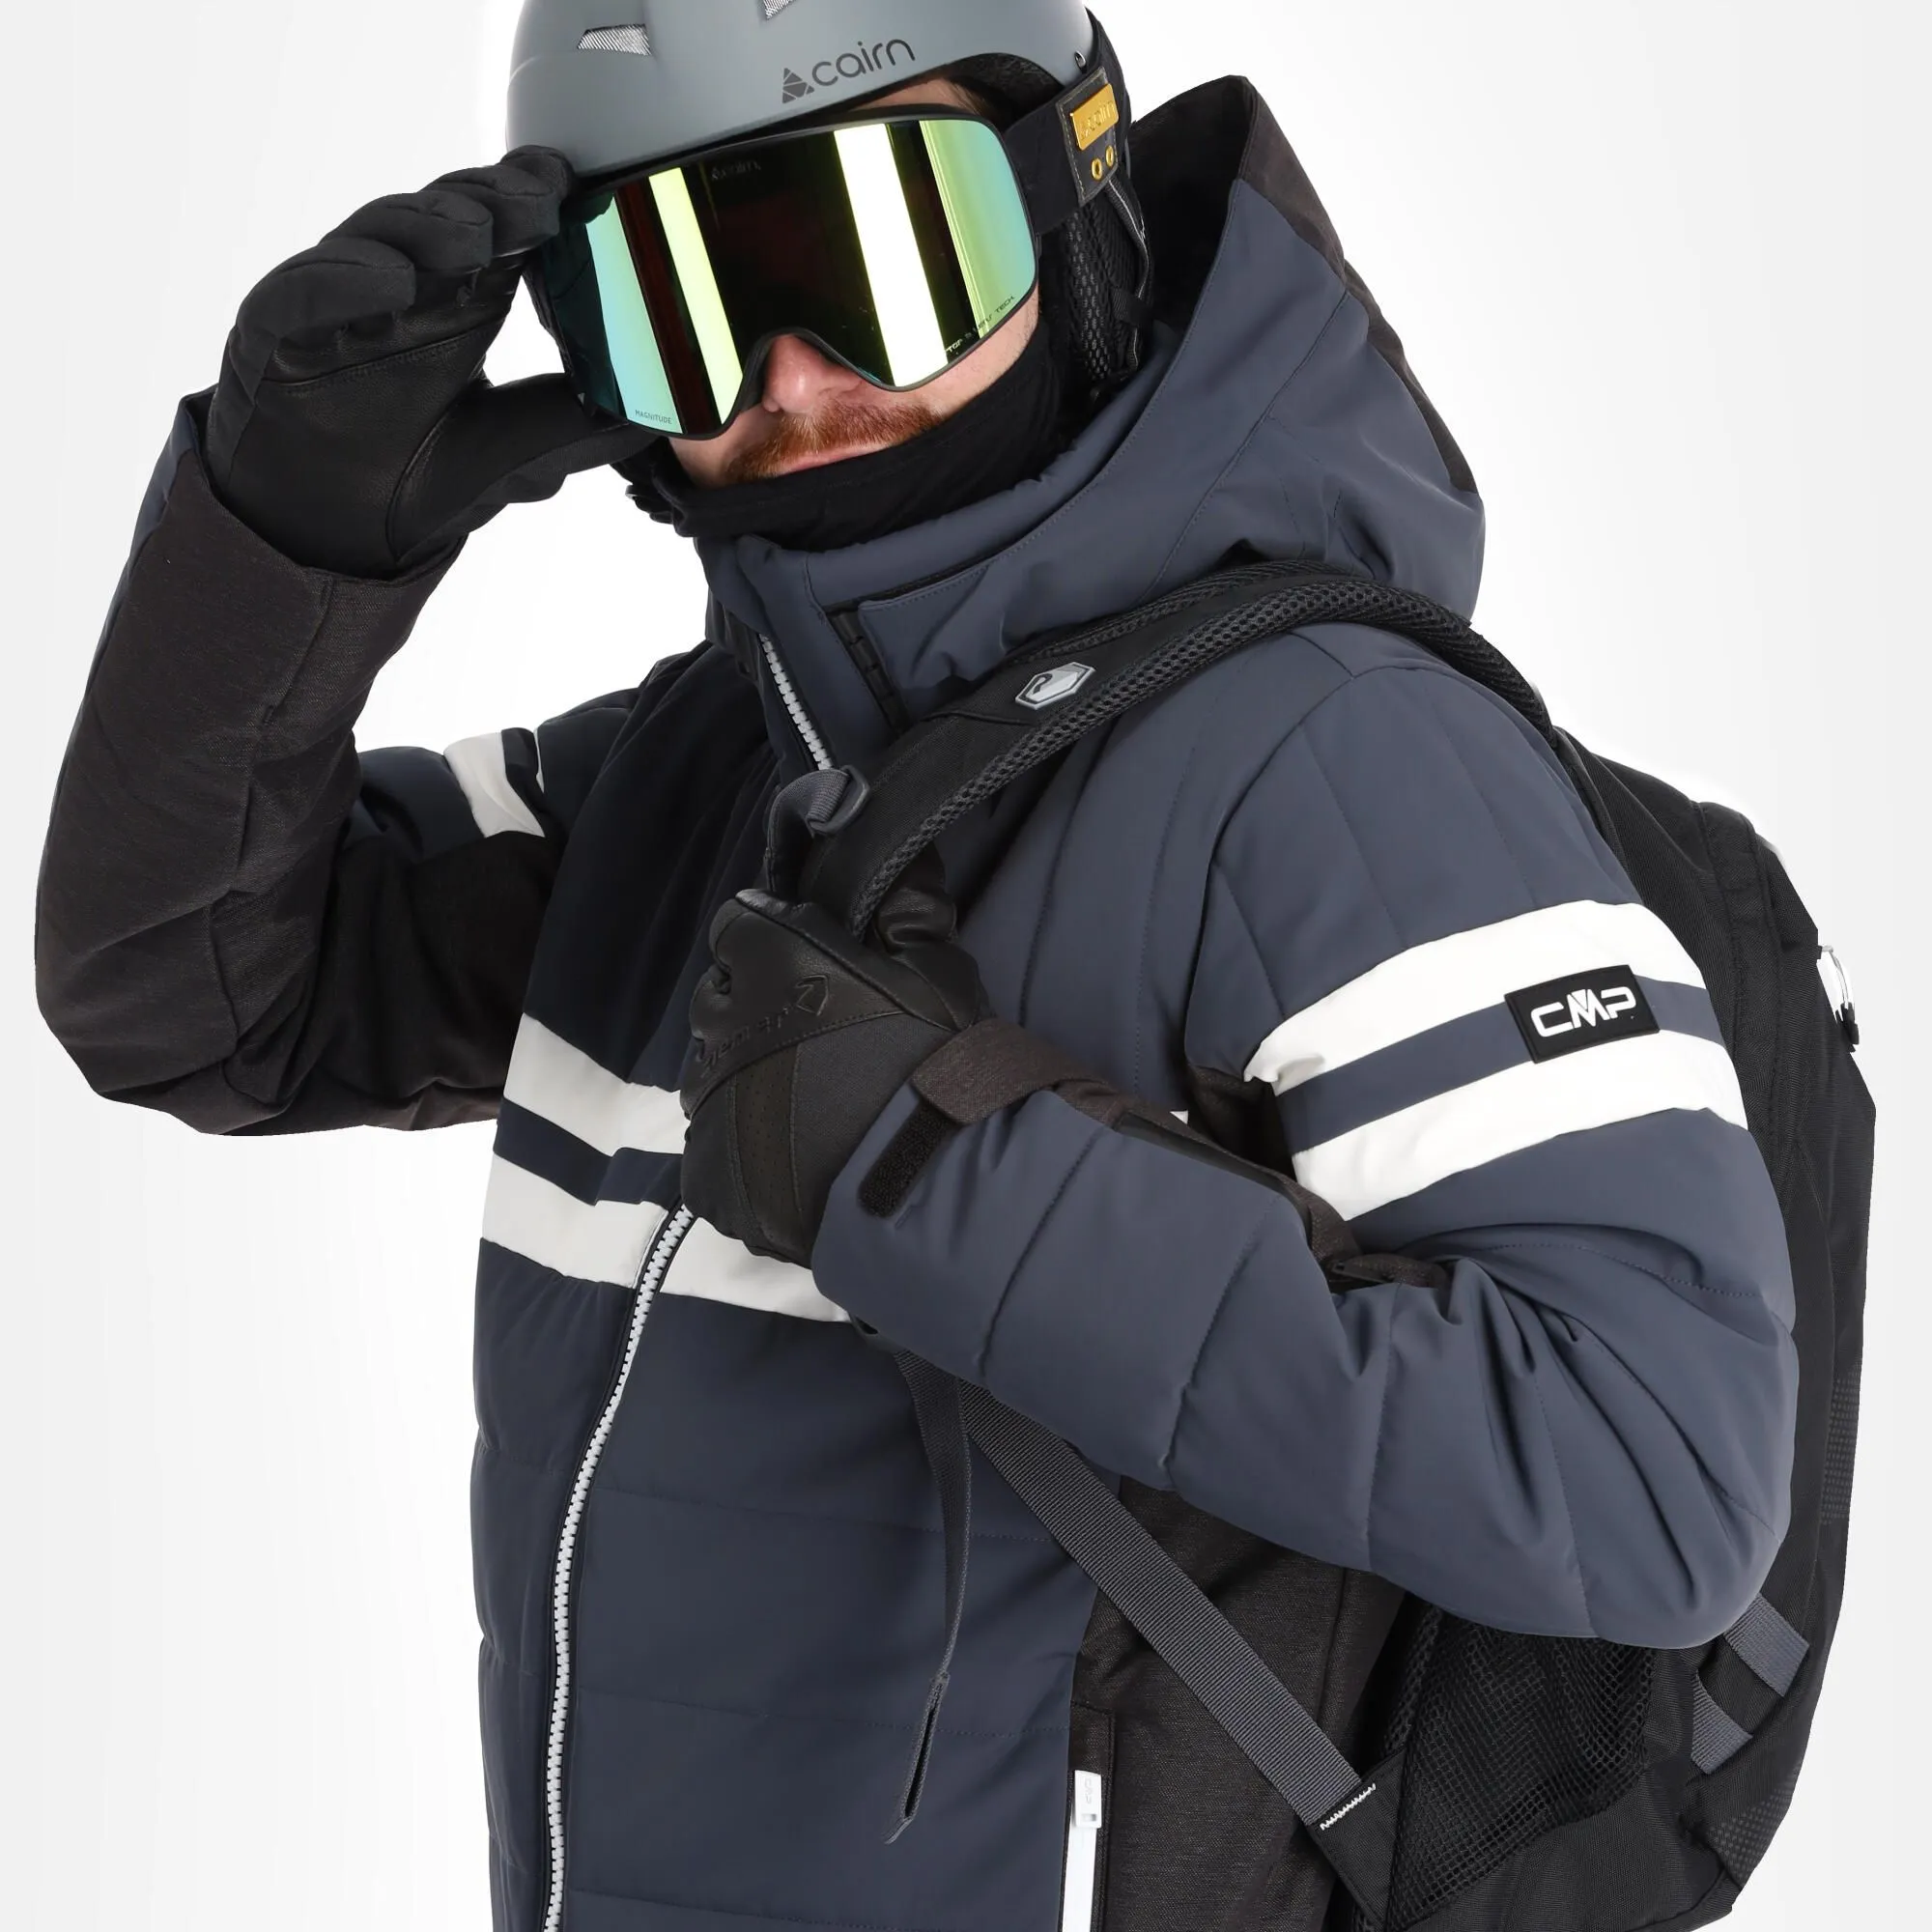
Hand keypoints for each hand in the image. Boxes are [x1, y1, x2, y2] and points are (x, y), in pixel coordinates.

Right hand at [203, 149, 653, 576]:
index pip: (496, 235)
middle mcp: (400, 292)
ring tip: (474, 236)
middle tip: (536, 196)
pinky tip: (390, 281)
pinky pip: (303, 293)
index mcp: (458, 305)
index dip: (529, 200)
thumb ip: (582, 428)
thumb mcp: (517, 452)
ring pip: (378, 240)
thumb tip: (663, 416)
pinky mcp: (276, 335)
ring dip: (427, 229)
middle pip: (443, 220)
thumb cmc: (415, 473)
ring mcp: (338, 309)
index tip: (572, 183)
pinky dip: (346, 281)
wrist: (333, 536)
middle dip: (489, 201)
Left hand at [680, 869, 988, 1266]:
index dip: (767, 940)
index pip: (733, 925)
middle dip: (752, 1005)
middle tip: (810, 1035)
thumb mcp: (938, 969)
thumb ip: (908, 907)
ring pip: (709, 1073)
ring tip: (802, 1101)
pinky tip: (791, 1152)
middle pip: (717, 999)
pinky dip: (742, 1145)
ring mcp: (708, 1101)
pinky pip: (711, 1146)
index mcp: (767, 960)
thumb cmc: (931, 1060)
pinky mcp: (706, 1171)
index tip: (804, 964)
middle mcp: (721, 1023)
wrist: (922, 1183)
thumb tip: (904, 856)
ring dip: (743, 1075)